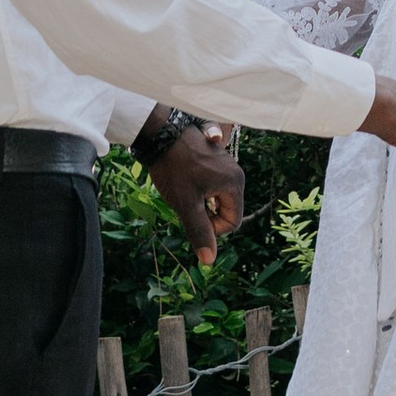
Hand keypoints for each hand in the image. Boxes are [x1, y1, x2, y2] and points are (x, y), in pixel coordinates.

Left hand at [137, 114, 244, 265]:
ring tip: (182, 191)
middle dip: (205, 214)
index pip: (232, 222)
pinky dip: (198, 189)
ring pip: (216, 198)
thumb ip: (200, 232)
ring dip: (200, 202)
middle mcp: (235, 173)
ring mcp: (225, 164)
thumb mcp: (186, 205)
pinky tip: (182, 181)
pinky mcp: (214, 159)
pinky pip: (212, 184)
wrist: (160, 134)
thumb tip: (209, 261)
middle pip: (226, 210)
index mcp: (234, 184)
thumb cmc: (174, 169)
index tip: (191, 217)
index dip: (212, 228)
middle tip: (185, 204)